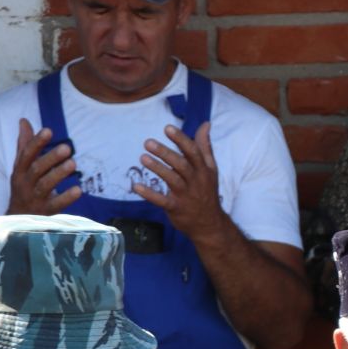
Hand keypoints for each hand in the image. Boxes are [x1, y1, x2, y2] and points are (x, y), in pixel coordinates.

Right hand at [7, 118, 80, 214]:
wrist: (17, 218)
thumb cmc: (23, 187)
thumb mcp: (21, 167)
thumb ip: (25, 145)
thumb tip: (24, 120)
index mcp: (19, 170)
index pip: (26, 154)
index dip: (36, 142)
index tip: (49, 130)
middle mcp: (25, 183)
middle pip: (37, 169)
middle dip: (51, 157)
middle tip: (67, 148)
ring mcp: (34, 198)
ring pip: (45, 185)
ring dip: (59, 174)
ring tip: (73, 164)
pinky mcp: (45, 212)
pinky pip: (56, 204)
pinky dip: (66, 197)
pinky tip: (78, 190)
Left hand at [131, 122, 225, 242]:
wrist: (210, 224)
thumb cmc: (206, 192)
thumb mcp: (210, 169)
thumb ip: (205, 146)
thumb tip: (205, 124)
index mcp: (203, 170)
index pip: (193, 152)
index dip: (181, 140)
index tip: (167, 128)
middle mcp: (196, 181)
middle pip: (182, 165)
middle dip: (166, 153)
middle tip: (148, 142)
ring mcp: (186, 195)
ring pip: (172, 180)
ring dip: (158, 169)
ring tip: (142, 158)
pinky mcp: (177, 208)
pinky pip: (162, 201)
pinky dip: (150, 194)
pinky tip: (136, 186)